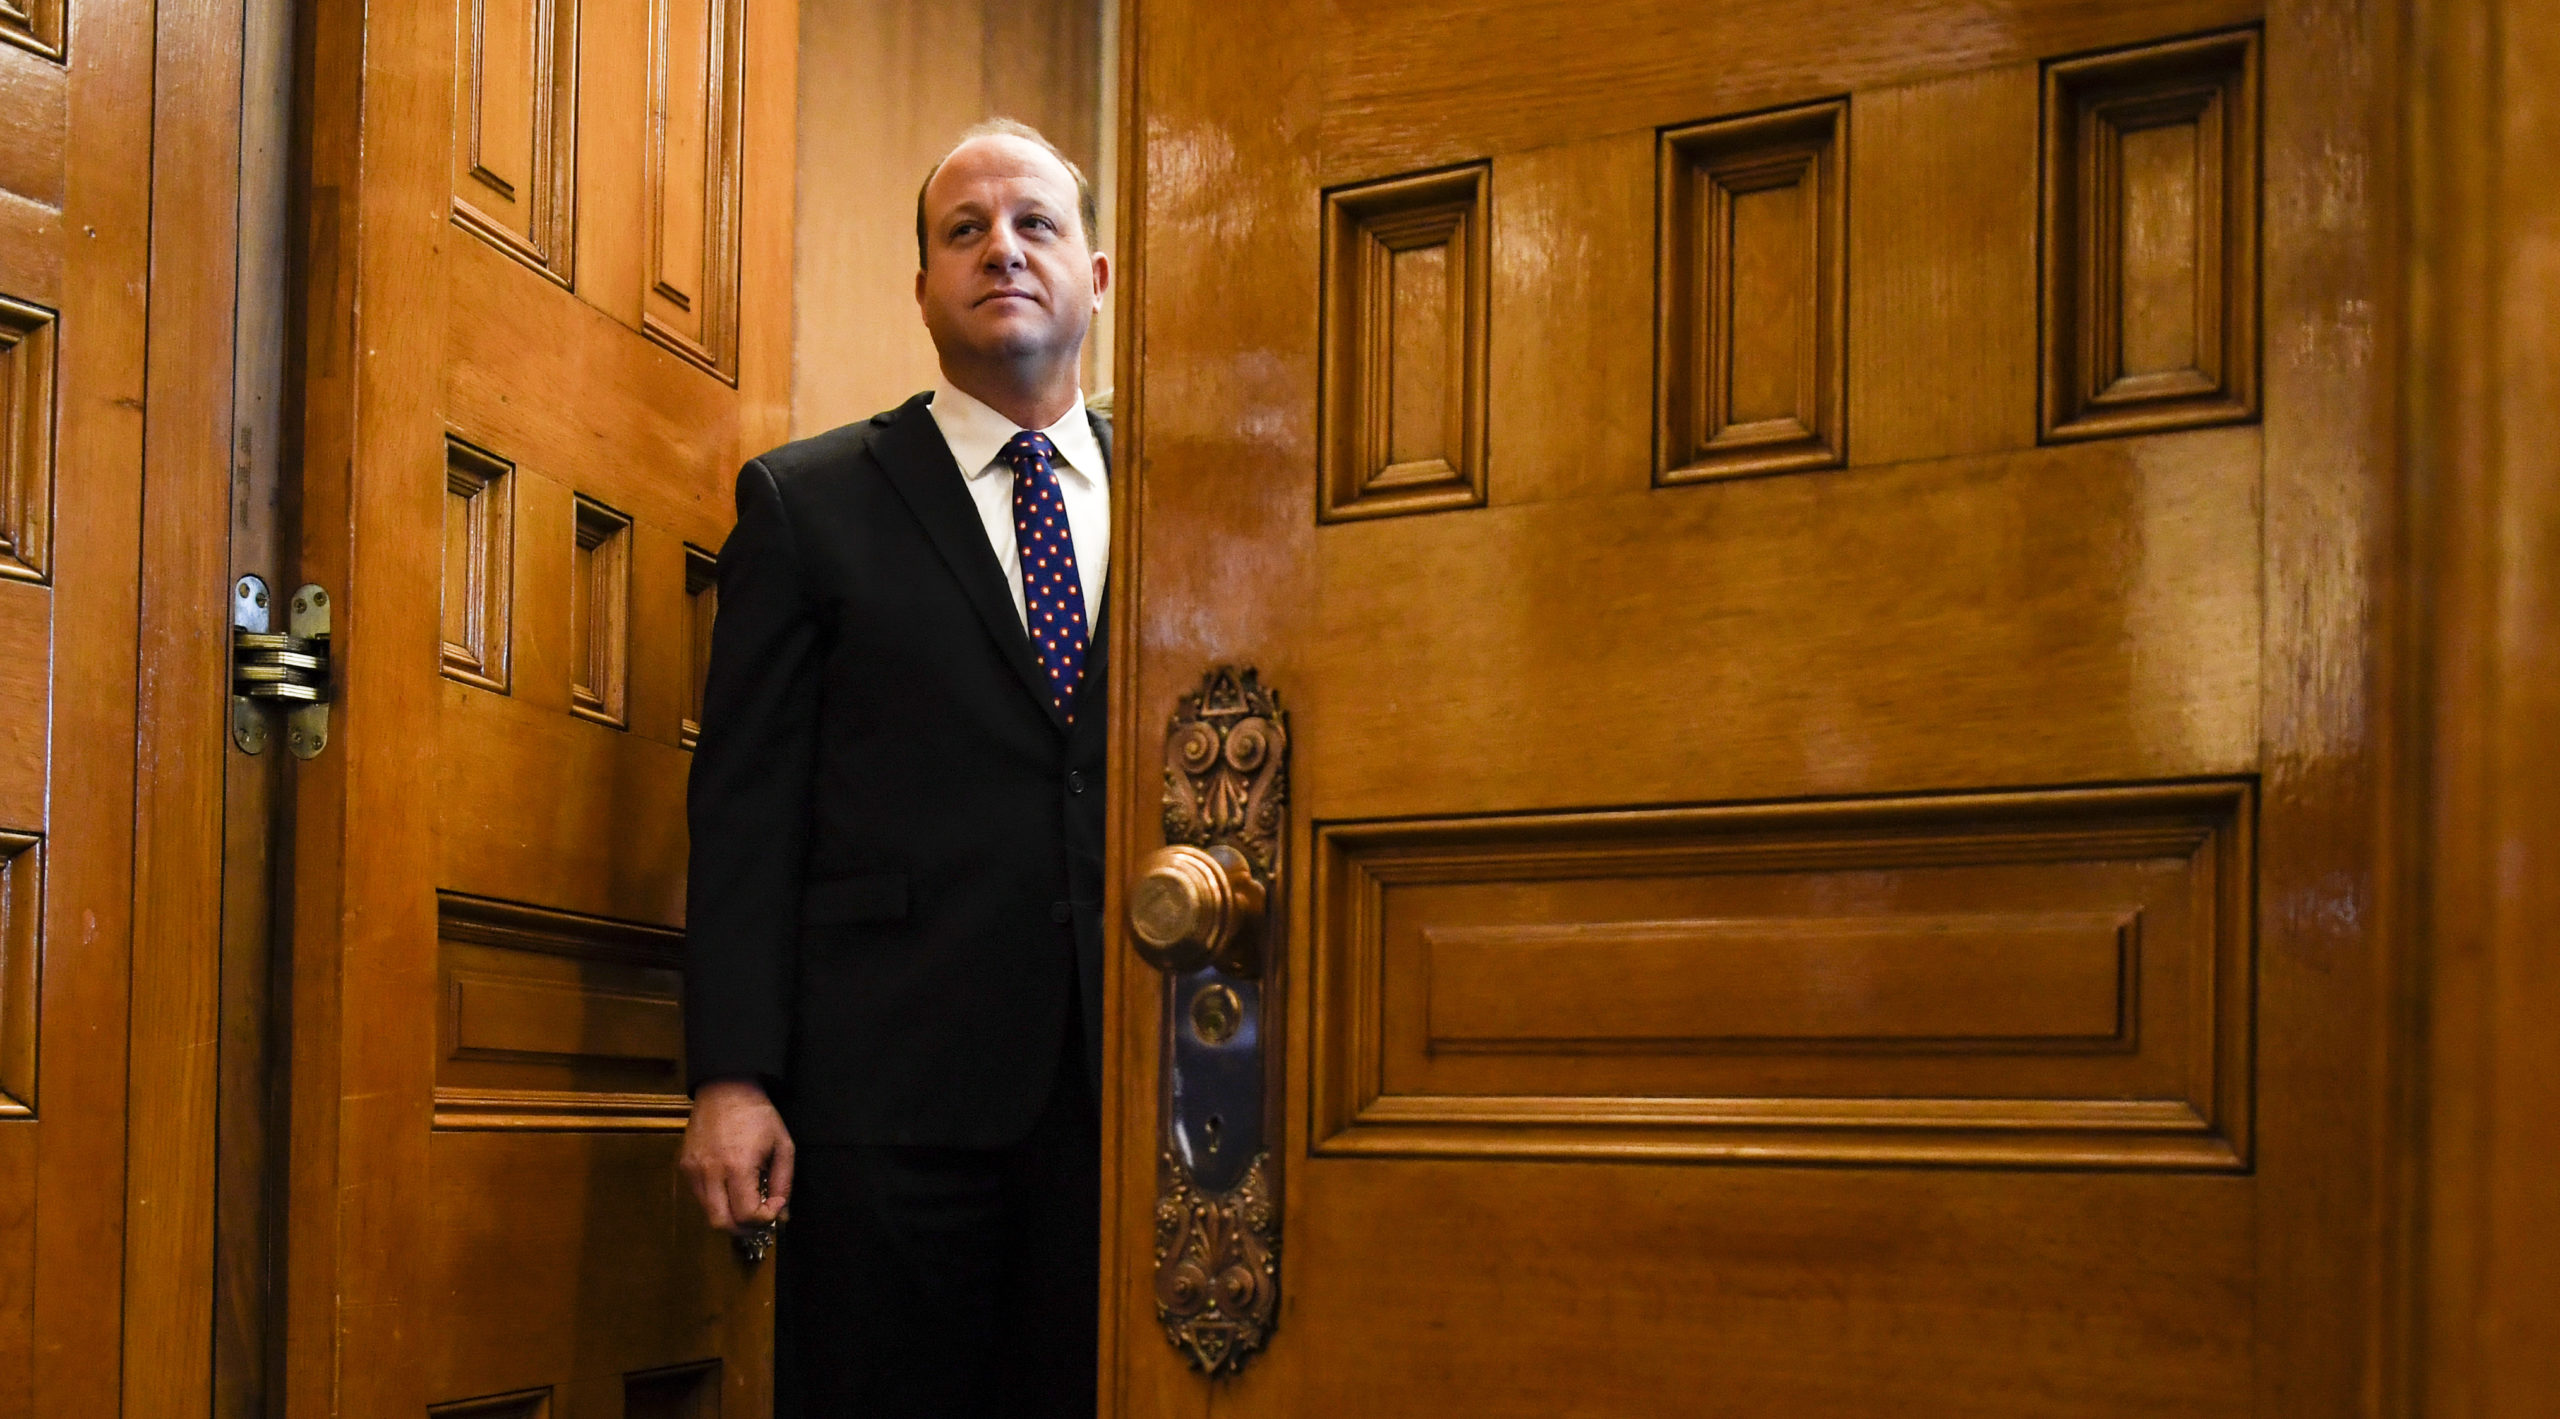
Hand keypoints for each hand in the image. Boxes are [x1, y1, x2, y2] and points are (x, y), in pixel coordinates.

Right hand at [680, 1078, 793, 1232]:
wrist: (725, 1089)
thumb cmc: (759, 1115)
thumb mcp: (783, 1145)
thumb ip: (784, 1183)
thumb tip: (782, 1215)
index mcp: (738, 1165)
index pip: (746, 1214)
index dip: (764, 1218)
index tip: (774, 1205)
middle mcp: (710, 1172)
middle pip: (721, 1223)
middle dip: (743, 1228)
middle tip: (758, 1218)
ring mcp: (692, 1170)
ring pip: (707, 1213)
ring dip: (728, 1215)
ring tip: (745, 1202)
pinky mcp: (683, 1166)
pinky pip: (699, 1197)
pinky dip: (716, 1200)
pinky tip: (729, 1186)